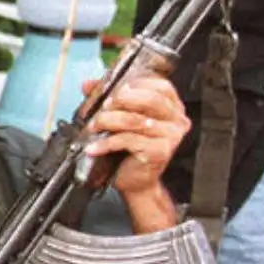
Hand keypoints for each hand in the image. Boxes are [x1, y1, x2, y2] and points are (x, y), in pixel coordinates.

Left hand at [83, 73, 188, 199]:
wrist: (134, 180)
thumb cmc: (129, 148)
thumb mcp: (121, 117)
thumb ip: (107, 98)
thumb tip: (87, 84)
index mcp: (172, 107)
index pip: (160, 85)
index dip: (136, 84)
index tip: (115, 91)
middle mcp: (176, 120)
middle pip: (150, 99)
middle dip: (120, 100)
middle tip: (103, 108)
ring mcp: (171, 136)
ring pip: (135, 120)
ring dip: (108, 121)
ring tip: (94, 127)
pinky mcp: (160, 151)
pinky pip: (129, 140)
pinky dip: (106, 143)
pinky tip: (94, 147)